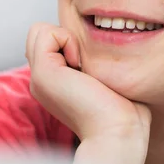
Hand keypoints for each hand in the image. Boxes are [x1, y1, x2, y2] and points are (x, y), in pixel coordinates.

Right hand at [25, 23, 150, 163]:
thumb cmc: (124, 110)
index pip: (49, 42)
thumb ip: (94, 62)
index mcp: (54, 83)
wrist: (119, 132)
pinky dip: (67, 39)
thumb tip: (94, 45)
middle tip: (86, 62)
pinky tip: (80, 63)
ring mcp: (39, 78)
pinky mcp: (43, 73)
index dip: (72, 41)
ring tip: (82, 63)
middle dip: (66, 36)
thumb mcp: (106, 79)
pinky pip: (46, 33)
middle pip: (41, 34)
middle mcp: (42, 81)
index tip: (92, 66)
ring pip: (40, 30)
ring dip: (66, 37)